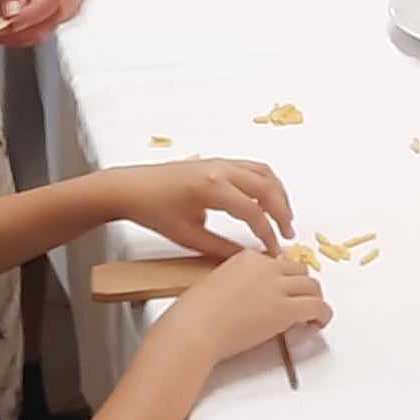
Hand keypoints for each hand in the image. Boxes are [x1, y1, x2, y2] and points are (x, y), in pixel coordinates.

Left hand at [0, 0, 64, 44]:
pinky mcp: (51, 16)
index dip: (23, 18)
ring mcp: (62, 8)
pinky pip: (35, 30)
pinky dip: (16, 30)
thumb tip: (11, 13)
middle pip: (43, 25)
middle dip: (12, 30)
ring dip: (12, 33)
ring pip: (38, 32)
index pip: (47, 5)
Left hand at [107, 157, 295, 256]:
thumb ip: (220, 248)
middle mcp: (221, 169)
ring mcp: (221, 162)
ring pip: (264, 174)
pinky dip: (266, 183)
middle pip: (267, 188)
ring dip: (278, 195)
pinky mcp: (219, 162)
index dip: (267, 234)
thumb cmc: (153, 210)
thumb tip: (246, 257)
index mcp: (212, 187)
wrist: (131, 188)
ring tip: (283, 217)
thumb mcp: (187, 236)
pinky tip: (267, 200)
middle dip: (282, 212)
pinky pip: (253, 168)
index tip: (274, 250)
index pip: (253, 213)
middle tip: (288, 233)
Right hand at [155, 248, 331, 367]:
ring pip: (312, 287)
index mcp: (248, 258)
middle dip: (301, 287)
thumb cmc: (195, 315)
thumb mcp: (216, 284)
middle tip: (300, 303)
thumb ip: (239, 283)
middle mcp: (267, 267)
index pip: (278, 263)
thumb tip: (250, 297)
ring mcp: (278, 287)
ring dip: (314, 300)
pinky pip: (317, 307)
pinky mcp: (286, 309)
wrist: (194, 329)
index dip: (283, 279)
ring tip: (311, 315)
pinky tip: (318, 324)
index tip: (283, 292)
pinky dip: (323, 315)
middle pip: (299, 272)